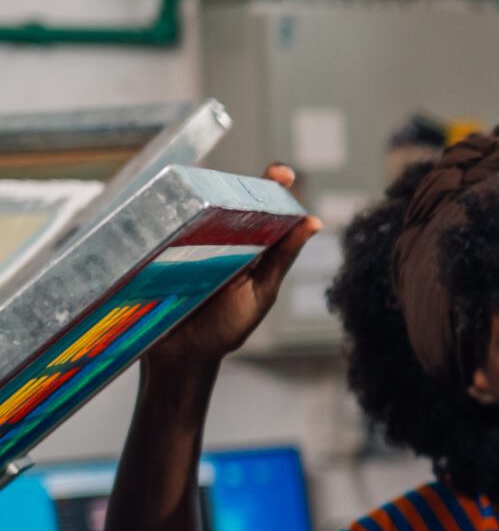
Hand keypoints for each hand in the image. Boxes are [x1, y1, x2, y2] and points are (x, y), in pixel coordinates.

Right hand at [147, 163, 321, 369]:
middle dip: (233, 182)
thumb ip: (281, 257)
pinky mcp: (153, 250)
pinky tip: (165, 205)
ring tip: (207, 187)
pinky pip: (155, 226)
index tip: (282, 172)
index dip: (269, 184)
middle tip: (246, 175)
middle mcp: (212, 235)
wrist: (183, 358)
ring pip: (189, 207)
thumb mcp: (260, 291)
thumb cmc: (227, 327)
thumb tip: (314, 223)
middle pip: (222, 198)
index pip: (259, 207)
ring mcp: (180, 240)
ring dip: (194, 194)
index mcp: (244, 243)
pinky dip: (158, 214)